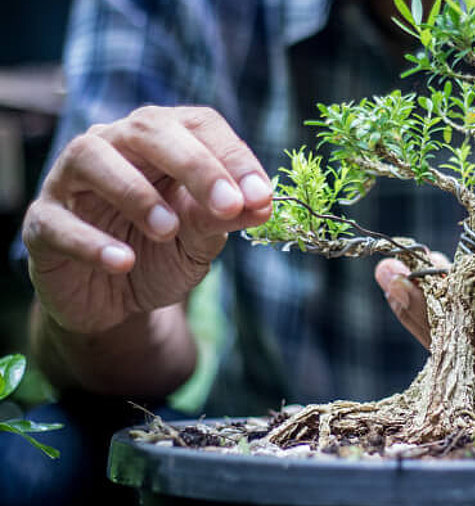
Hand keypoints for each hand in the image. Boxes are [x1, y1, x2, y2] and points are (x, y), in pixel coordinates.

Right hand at [23, 106, 271, 332]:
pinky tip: (122, 261)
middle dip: (195, 166)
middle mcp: (114, 145)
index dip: (233, 156)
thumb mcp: (200, 239)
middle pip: (149, 130)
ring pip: (92, 158)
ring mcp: (71, 180)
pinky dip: (91, 241)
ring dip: (136, 193)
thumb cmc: (160, 253)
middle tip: (228, 205)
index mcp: (162, 140)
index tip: (261, 196)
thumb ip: (223, 219)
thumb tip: (261, 204)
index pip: (199, 125)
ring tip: (168, 230)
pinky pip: (59, 221)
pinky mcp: (43, 222)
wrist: (114, 300)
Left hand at [375, 252, 474, 420]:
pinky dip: (451, 348)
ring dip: (431, 329)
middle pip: (462, 354)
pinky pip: (469, 380)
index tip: (396, 273)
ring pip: (458, 370)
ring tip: (422, 288)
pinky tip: (448, 319)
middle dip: (421, 313)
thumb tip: (438, 279)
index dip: (434, 305)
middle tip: (394, 274)